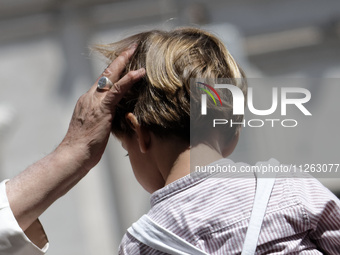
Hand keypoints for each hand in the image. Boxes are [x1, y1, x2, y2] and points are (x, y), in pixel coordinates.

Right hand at [59, 46, 144, 171]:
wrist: (74, 155)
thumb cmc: (85, 147)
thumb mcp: (96, 128)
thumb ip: (104, 118)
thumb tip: (115, 118)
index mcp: (87, 101)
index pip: (102, 82)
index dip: (113, 71)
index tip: (122, 62)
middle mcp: (89, 97)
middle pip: (105, 74)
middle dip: (118, 60)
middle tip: (130, 48)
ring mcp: (94, 101)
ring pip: (110, 77)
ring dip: (123, 62)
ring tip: (134, 51)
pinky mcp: (102, 108)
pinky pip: (117, 90)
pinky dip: (129, 80)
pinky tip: (139, 72)